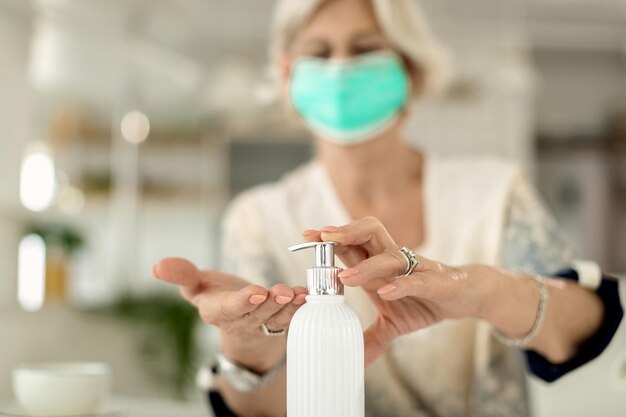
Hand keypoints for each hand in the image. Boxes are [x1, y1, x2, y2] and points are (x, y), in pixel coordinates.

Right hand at [152, 257, 306, 371]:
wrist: (237, 320)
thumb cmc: (215, 296)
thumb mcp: (196, 285)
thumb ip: (181, 275)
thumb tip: (156, 266)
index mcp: (216, 312)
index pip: (228, 308)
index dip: (241, 302)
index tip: (255, 293)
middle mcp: (239, 321)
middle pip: (255, 314)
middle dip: (269, 304)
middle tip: (281, 293)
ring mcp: (260, 324)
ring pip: (275, 317)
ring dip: (287, 306)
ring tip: (296, 293)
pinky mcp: (278, 322)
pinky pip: (290, 316)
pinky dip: (299, 306)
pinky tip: (306, 294)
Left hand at [303, 216, 486, 365]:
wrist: (466, 297)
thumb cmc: (424, 301)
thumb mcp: (393, 323)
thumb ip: (373, 337)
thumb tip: (355, 360)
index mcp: (379, 265)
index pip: (352, 244)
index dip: (330, 238)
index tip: (306, 236)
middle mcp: (394, 261)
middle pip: (368, 233)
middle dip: (345, 234)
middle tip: (322, 237)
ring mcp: (416, 269)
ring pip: (390, 257)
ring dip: (367, 265)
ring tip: (345, 276)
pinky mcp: (437, 282)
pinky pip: (417, 280)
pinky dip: (401, 285)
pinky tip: (385, 293)